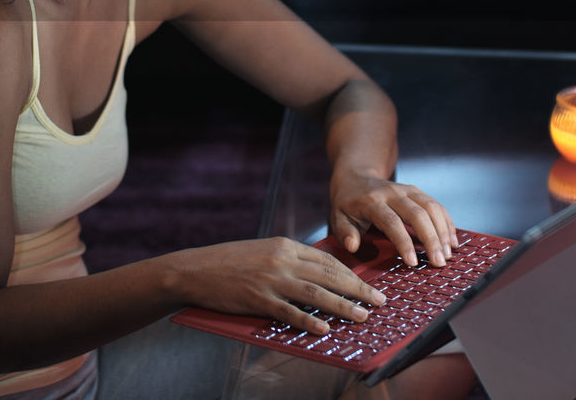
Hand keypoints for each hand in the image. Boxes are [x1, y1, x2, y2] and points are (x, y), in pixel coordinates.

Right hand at [169, 238, 386, 334]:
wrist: (196, 269)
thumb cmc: (229, 261)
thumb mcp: (263, 251)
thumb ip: (288, 259)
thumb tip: (316, 275)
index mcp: (284, 245)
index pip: (327, 259)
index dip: (351, 273)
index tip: (367, 283)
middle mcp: (282, 260)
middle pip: (329, 275)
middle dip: (358, 288)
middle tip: (380, 300)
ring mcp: (271, 280)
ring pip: (316, 294)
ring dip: (343, 306)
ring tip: (363, 316)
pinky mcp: (259, 299)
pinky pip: (290, 312)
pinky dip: (310, 321)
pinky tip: (325, 330)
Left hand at [328, 170, 458, 266]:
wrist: (355, 177)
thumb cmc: (347, 203)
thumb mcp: (338, 217)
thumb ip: (344, 232)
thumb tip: (352, 246)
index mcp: (372, 201)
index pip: (391, 222)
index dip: (404, 242)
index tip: (413, 262)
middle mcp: (392, 193)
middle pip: (417, 214)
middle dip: (431, 239)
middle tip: (439, 262)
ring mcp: (406, 190)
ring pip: (431, 207)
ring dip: (443, 231)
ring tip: (448, 254)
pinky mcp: (416, 191)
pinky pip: (436, 205)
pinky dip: (447, 222)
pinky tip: (452, 240)